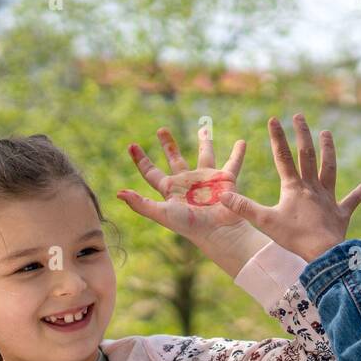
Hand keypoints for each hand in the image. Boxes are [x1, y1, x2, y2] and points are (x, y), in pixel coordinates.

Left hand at [117, 126, 268, 277]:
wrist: (218, 231)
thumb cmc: (189, 225)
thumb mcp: (162, 213)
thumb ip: (141, 205)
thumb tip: (119, 194)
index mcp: (171, 189)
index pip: (151, 172)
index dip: (141, 159)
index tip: (131, 145)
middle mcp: (187, 182)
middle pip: (175, 159)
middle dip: (168, 145)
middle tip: (161, 129)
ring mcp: (207, 179)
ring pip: (205, 155)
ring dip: (205, 142)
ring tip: (205, 128)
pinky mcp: (225, 179)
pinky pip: (233, 163)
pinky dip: (237, 153)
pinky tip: (242, 142)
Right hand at [218, 113, 360, 262]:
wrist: (323, 252)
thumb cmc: (294, 237)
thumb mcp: (265, 221)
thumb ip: (244, 207)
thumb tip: (222, 196)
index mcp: (294, 188)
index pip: (283, 158)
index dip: (278, 138)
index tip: (274, 118)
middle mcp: (312, 188)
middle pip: (308, 156)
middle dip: (303, 134)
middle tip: (300, 116)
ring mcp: (328, 199)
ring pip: (329, 169)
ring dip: (328, 150)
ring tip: (327, 133)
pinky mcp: (341, 213)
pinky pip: (352, 201)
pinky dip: (360, 192)